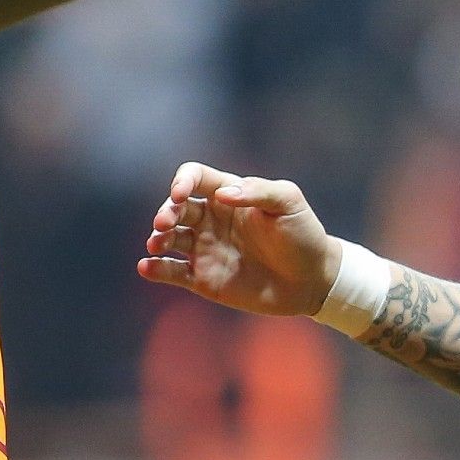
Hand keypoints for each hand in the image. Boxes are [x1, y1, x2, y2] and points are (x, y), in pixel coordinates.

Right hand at [140, 162, 340, 317]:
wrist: (313, 280)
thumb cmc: (303, 235)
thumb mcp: (289, 203)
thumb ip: (258, 191)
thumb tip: (223, 193)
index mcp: (229, 194)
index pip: (195, 178)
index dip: (183, 182)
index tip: (182, 194)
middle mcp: (211, 220)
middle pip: (176, 208)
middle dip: (166, 212)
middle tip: (164, 223)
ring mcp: (205, 249)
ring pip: (168, 238)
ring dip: (157, 238)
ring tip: (157, 244)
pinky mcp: (203, 279)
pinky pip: (172, 272)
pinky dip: (155, 269)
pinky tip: (146, 267)